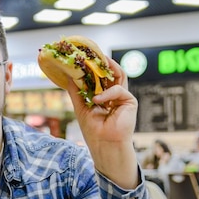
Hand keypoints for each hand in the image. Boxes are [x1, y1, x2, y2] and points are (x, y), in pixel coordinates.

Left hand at [65, 58, 138, 188]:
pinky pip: (118, 90)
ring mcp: (122, 98)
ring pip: (118, 76)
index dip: (93, 68)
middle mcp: (114, 96)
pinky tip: (97, 100)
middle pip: (110, 73)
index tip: (84, 59)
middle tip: (92, 54)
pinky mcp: (129, 101)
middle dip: (102, 63)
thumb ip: (76, 92)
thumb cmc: (93, 130)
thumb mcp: (81, 107)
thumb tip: (69, 76)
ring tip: (98, 62)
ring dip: (108, 68)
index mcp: (103, 97)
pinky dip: (107, 93)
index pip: (100, 78)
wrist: (104, 144)